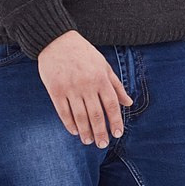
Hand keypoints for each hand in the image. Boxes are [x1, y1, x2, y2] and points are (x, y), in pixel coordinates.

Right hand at [37, 31, 132, 146]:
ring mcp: (70, 88)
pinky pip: (63, 112)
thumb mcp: (104, 65)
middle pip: (96, 114)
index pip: (112, 105)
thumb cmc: (83, 53)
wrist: (56, 40)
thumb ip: (116, 85)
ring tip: (89, 141)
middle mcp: (87, 85)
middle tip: (103, 144)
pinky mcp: (55, 90)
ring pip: (80, 116)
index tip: (118, 134)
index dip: (116, 121)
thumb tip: (129, 103)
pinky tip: (75, 132)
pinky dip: (69, 124)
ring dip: (86, 131)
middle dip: (101, 132)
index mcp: (101, 78)